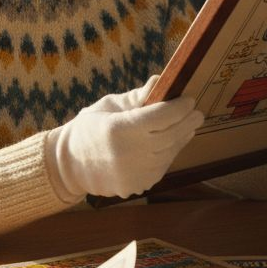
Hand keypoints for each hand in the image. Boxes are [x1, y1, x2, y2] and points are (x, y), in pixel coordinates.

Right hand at [46, 76, 204, 199]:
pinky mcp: (136, 186)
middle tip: (197, 112)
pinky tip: (172, 143)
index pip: (160, 116)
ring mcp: (133, 174)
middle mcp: (127, 154)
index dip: (179, 107)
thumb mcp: (108, 106)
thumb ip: (137, 97)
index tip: (190, 99)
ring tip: (188, 126)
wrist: (69, 164)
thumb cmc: (89, 128)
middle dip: (186, 122)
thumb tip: (160, 81)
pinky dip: (169, 154)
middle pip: (169, 135)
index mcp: (118, 129)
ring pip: (168, 153)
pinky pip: (161, 167)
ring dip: (181, 138)